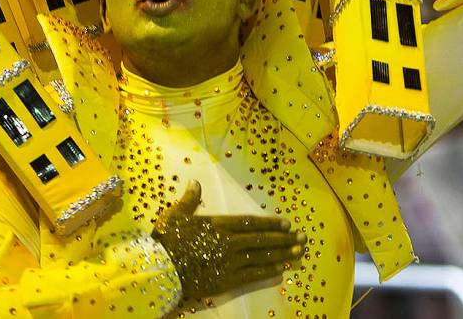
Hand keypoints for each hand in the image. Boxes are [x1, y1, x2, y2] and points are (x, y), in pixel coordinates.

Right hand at [152, 180, 304, 298]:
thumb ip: (189, 199)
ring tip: (299, 252)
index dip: (270, 223)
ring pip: (261, 258)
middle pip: (262, 240)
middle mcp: (228, 242)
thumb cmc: (166, 240)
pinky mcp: (226, 280)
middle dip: (284, 239)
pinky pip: (252, 276)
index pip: (250, 222)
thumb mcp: (175, 214)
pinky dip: (268, 273)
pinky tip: (281, 271)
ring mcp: (229, 263)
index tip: (286, 223)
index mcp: (218, 224)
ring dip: (282, 255)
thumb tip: (195, 182)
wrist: (160, 268)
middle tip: (302, 238)